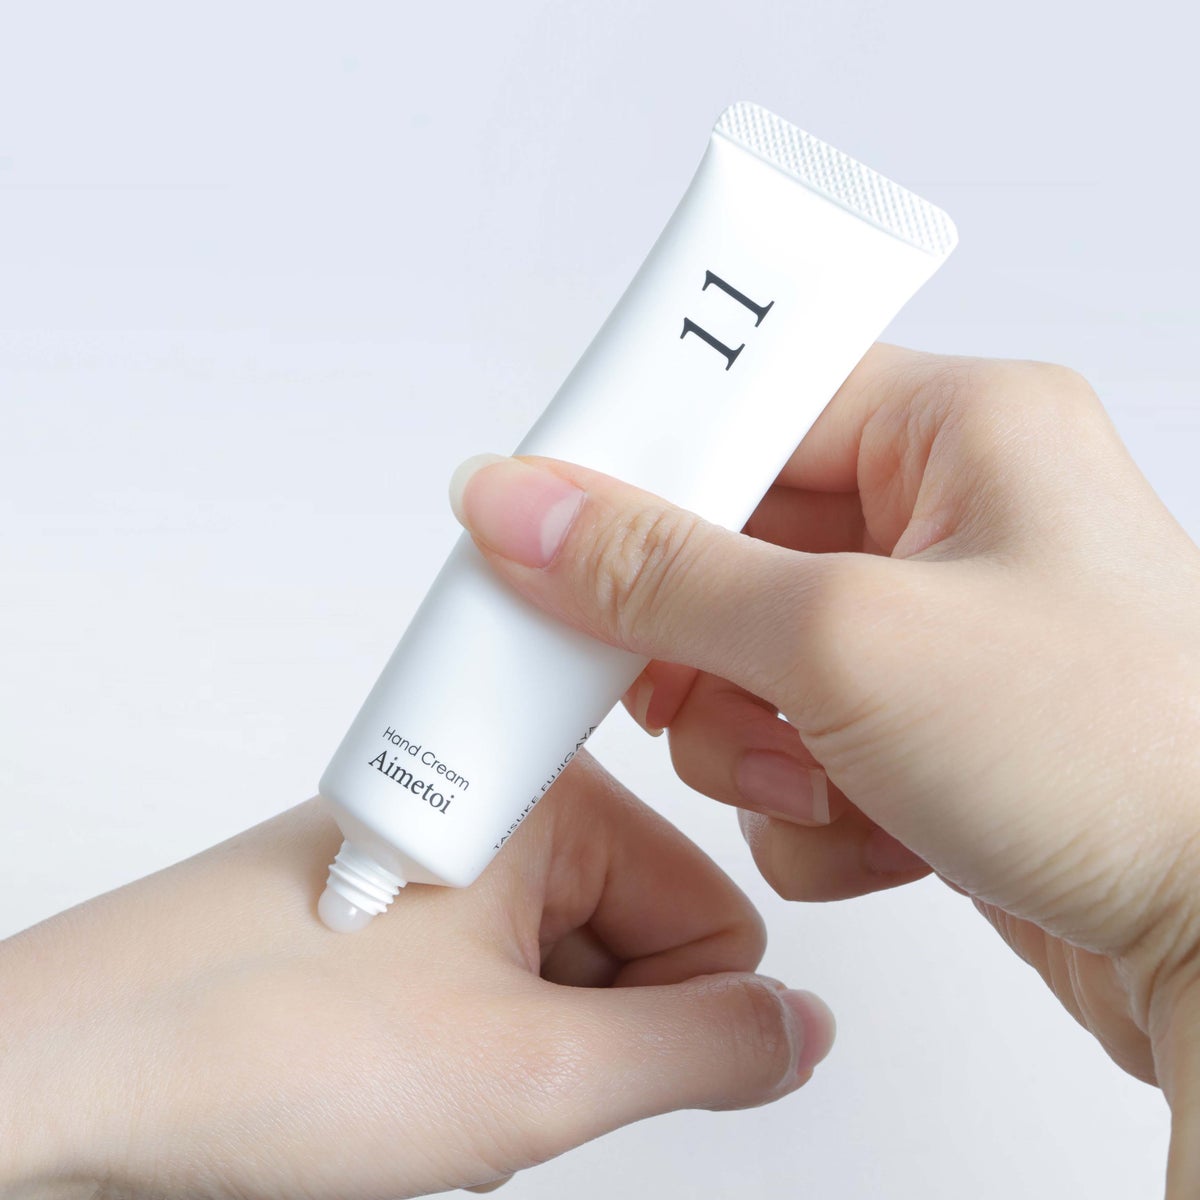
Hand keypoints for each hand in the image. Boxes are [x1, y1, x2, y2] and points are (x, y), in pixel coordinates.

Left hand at [0, 752, 833, 1198]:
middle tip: (484, 1069)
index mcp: (550, 798)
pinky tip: (393, 1076)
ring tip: (422, 1074)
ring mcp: (443, 866)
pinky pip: (495, 998)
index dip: (682, 1012)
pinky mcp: (398, 917)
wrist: (65, 1078)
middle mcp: (498, 810)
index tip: (598, 1062)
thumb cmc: (258, 1038)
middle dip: (582, 1044)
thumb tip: (797, 1031)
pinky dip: (467, 1058)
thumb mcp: (534, 1073)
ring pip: (565, 985)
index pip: (717, 917)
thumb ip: (705, 1051)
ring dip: (519, 1060)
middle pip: (639, 953)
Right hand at [448, 344, 1199, 1192]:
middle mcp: (953, 519)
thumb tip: (524, 507)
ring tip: (819, 781)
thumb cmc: (1121, 762)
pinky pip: (795, 740)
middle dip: (700, 642)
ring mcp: (938, 632)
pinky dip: (805, 799)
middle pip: (732, 542)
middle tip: (689, 686)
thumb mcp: (848, 640)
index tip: (554, 517)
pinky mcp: (926, 729)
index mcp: (965, 430)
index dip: (644, 461)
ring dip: (752, 738)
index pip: (751, 399)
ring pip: (748, 657)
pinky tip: (875, 830)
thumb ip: (660, 574)